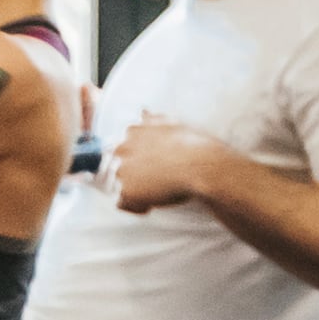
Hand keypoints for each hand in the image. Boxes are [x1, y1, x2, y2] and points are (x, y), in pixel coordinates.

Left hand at [106, 113, 231, 212]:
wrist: (201, 166)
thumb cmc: (193, 144)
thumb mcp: (173, 124)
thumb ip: (153, 120)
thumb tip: (143, 112)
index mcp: (131, 131)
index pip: (121, 148)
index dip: (136, 160)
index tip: (151, 166)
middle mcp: (122, 148)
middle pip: (117, 166)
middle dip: (133, 175)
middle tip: (155, 182)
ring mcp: (122, 170)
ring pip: (119, 185)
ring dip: (135, 191)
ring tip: (156, 193)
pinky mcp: (127, 191)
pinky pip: (123, 204)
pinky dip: (136, 206)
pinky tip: (152, 204)